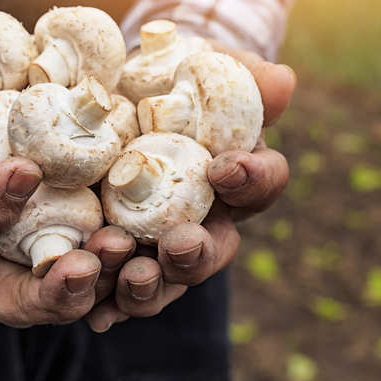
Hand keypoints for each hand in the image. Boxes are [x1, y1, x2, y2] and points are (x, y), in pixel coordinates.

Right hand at [0, 58, 135, 325]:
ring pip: (70, 289)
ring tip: (125, 248)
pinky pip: (109, 260)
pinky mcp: (86, 229)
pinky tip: (162, 239)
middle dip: (51, 291)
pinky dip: (133, 259)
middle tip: (84, 266)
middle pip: (18, 297)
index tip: (24, 170)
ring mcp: (44, 245)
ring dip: (102, 278)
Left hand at [85, 44, 295, 331]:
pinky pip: (115, 285)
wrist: (122, 92)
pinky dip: (108, 301)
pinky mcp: (118, 251)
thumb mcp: (206, 66)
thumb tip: (283, 81)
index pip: (260, 184)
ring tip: (133, 276)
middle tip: (179, 245)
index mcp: (234, 176)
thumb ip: (242, 76)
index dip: (251, 180)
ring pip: (166, 278)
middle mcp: (203, 218)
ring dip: (152, 285)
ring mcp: (159, 241)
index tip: (225, 167)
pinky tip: (97, 314)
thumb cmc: (175, 77)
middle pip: (214, 250)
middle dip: (198, 253)